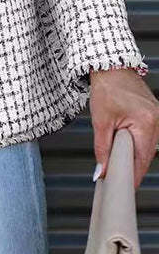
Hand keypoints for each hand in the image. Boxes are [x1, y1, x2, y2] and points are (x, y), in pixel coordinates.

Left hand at [89, 67, 158, 188]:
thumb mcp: (100, 121)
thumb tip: (102, 170)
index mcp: (147, 122)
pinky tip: (125, 143)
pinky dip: (136, 143)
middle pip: (146, 155)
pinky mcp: (154, 114)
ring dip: (133, 154)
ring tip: (117, 155)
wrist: (110, 67)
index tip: (122, 187)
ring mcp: (158, 116)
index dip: (131, 176)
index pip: (142, 160)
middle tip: (115, 174)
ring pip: (147, 147)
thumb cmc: (106, 87)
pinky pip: (147, 136)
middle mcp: (157, 120)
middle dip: (130, 165)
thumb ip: (102, 149)